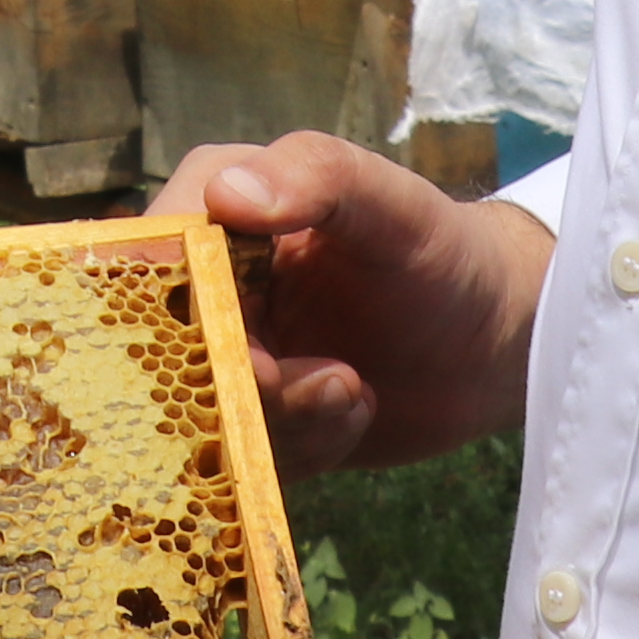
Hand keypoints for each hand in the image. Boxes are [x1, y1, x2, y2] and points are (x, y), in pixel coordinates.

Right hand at [151, 131, 550, 470]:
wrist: (495, 342)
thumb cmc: (443, 253)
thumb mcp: (390, 205)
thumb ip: (317, 180)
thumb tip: (226, 193)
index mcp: (213, 215)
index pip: (142, 265)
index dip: (181, 318)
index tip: (254, 352)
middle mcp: (202, 287)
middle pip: (165, 356)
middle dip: (249, 387)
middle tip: (335, 380)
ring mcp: (224, 358)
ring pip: (202, 418)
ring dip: (288, 422)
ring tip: (356, 390)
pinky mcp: (251, 421)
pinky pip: (242, 458)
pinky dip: (305, 448)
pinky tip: (356, 409)